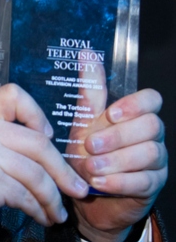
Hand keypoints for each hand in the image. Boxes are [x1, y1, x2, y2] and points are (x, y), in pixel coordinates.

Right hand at [0, 84, 88, 241]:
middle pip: (39, 143)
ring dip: (54, 199)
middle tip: (78, 190)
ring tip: (57, 214)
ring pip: (38, 174)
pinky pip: (26, 196)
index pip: (13, 94)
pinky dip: (39, 210)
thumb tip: (38, 155)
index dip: (37, 113)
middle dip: (64, 171)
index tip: (46, 137)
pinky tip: (41, 218)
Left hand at [69, 88, 166, 241]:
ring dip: (116, 160)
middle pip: (152, 127)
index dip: (135, 105)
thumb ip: (90, 89)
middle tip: (89, 144)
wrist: (87, 188)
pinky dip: (119, 181)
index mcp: (137, 114)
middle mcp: (152, 136)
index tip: (110, 114)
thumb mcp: (85, 118)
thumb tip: (87, 53)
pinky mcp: (152, 186)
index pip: (152, 100)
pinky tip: (99, 181)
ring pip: (149, 154)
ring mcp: (156, 162)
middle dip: (118, 136)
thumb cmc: (87, 149)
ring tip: (90, 166)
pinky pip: (144, 182)